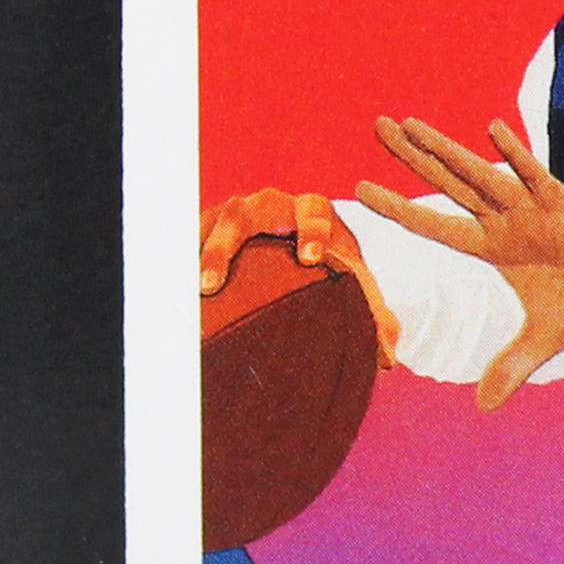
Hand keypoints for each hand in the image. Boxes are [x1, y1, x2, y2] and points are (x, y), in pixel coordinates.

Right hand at [199, 187, 400, 367]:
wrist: (302, 248)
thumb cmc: (329, 267)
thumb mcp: (351, 282)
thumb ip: (371, 312)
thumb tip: (389, 357)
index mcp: (313, 211)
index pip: (315, 212)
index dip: (313, 231)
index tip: (312, 258)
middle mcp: (270, 206)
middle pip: (244, 215)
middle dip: (226, 245)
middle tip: (213, 281)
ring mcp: (235, 214)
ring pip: (211, 226)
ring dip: (199, 256)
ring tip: (191, 291)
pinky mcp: (209, 227)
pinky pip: (191, 236)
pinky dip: (183, 256)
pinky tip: (174, 287)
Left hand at [357, 115, 563, 410]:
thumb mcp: (547, 339)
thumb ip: (512, 365)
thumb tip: (484, 407)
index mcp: (495, 248)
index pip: (436, 226)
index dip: (399, 210)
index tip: (360, 191)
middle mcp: (506, 222)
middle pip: (449, 185)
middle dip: (413, 157)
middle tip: (378, 124)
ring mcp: (532, 211)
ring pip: (480, 177)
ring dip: (447, 152)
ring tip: (412, 125)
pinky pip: (536, 180)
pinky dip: (516, 159)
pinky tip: (492, 132)